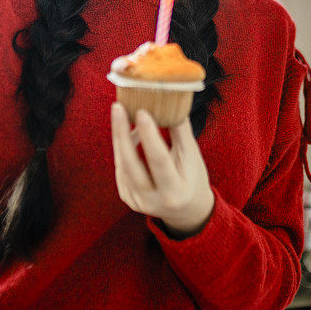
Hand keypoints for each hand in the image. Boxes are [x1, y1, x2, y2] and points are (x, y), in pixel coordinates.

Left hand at [111, 102, 214, 236]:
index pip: (159, 161)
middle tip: (118, 108)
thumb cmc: (193, 177)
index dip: (149, 136)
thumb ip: (180, 130)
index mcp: (175, 191)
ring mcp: (138, 202)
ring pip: (122, 165)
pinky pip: (120, 170)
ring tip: (125, 115)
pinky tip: (129, 135)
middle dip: (121, 134)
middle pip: (131, 166)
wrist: (187, 211)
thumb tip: (170, 98)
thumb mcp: (192, 156)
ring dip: (122, 138)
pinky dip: (123, 150)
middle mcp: (153, 201)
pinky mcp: (128, 198)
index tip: (141, 111)